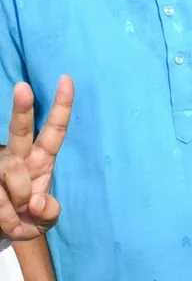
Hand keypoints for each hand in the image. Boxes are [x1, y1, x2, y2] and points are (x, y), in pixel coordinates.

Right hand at [0, 76, 72, 240]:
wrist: (3, 231)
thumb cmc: (27, 218)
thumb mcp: (44, 219)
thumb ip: (48, 212)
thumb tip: (36, 202)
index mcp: (42, 159)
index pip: (55, 129)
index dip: (62, 105)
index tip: (66, 79)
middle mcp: (18, 156)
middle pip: (20, 130)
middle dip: (22, 109)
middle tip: (23, 87)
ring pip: (9, 170)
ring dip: (15, 201)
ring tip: (17, 219)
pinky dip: (5, 215)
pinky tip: (8, 222)